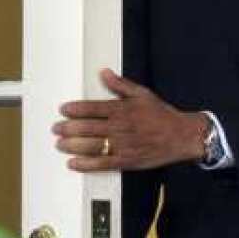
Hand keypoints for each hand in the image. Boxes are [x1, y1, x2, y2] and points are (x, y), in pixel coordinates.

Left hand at [52, 68, 208, 171]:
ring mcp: (123, 145)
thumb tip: (104, 73)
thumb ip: (120, 84)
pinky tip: (73, 163)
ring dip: (72, 145)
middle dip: (68, 128)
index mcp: (122, 109)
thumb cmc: (162, 116)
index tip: (63, 110)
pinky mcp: (127, 160)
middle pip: (87, 127)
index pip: (92, 108)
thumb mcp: (142, 94)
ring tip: (60, 144)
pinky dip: (85, 164)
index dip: (74, 109)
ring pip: (91, 145)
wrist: (182, 136)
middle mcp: (120, 127)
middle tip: (56, 128)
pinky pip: (102, 163)